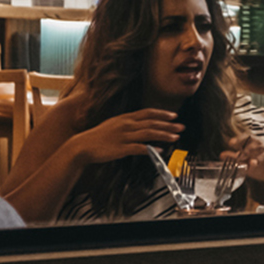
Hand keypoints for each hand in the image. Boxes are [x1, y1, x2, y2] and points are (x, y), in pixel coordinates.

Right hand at [68, 109, 183, 164]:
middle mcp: (126, 125)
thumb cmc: (98, 136)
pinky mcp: (120, 148)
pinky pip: (139, 148)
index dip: (162, 114)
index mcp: (125, 118)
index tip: (174, 115)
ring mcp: (123, 136)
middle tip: (181, 127)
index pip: (147, 113)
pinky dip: (151, 148)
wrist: (81, 146)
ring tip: (175, 137)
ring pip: (148, 134)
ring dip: (163, 135)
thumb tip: (142, 124)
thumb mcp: (114, 124)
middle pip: (151, 123)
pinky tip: (160, 150)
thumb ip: (128, 123)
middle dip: (168, 125)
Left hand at [222, 134, 263, 189]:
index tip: (231, 142)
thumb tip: (221, 155)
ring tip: (253, 163)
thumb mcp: (248, 162)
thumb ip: (236, 158)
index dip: (241, 138)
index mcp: (258, 146)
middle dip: (250, 147)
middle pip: (259, 143)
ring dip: (261, 157)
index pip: (249, 137)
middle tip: (241, 154)